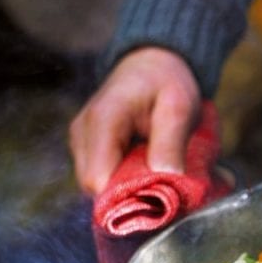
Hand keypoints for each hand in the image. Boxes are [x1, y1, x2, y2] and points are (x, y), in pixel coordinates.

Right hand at [69, 47, 200, 194]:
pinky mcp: (88, 150)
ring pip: (99, 188)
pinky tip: (146, 168)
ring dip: (129, 189)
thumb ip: (171, 140)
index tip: (159, 198)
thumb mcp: (179, 106)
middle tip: (164, 187)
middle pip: (96, 189)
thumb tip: (166, 176)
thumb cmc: (167, 82)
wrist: (152, 64)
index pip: (98, 180)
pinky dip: (126, 181)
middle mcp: (83, 133)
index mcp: (102, 120)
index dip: (127, 197)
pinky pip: (103, 179)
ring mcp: (81, 143)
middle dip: (130, 196)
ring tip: (156, 173)